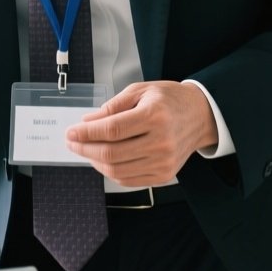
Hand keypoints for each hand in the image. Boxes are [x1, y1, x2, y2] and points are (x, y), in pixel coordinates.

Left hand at [64, 81, 216, 186]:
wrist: (201, 116)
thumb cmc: (169, 100)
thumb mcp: (140, 90)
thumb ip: (112, 107)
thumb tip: (87, 122)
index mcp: (155, 116)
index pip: (111, 130)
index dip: (86, 133)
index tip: (70, 132)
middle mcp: (161, 142)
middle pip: (111, 153)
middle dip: (84, 148)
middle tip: (72, 142)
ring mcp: (164, 161)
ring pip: (117, 170)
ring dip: (94, 162)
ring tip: (85, 150)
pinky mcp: (165, 175)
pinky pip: (129, 180)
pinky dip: (110, 172)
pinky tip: (102, 160)